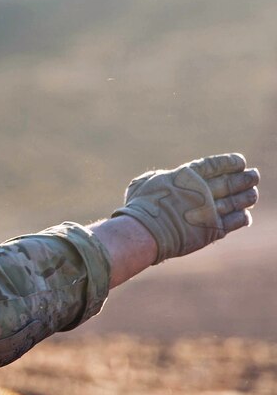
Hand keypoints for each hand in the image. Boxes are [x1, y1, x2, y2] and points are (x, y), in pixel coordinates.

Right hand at [112, 153, 259, 262]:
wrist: (145, 231)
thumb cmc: (140, 207)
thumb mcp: (143, 184)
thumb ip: (157, 177)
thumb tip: (162, 177)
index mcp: (187, 176)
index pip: (216, 165)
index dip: (231, 162)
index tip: (241, 163)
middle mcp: (203, 190)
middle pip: (232, 181)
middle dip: (246, 178)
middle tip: (254, 176)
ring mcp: (210, 209)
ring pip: (238, 200)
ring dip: (248, 196)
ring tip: (252, 194)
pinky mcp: (213, 228)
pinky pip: (235, 221)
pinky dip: (242, 217)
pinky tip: (245, 216)